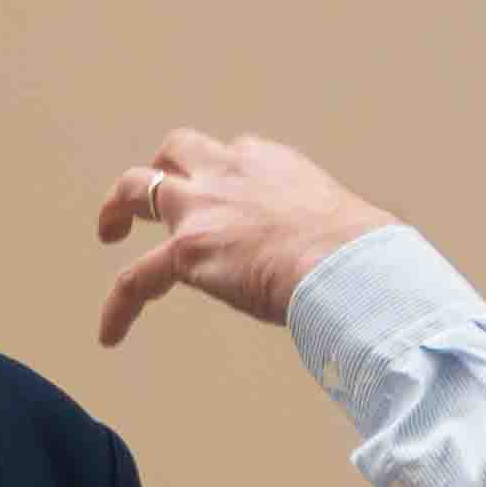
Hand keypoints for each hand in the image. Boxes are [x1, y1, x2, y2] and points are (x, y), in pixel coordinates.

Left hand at [94, 128, 399, 345]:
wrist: (350, 263)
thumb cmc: (364, 253)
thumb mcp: (347, 223)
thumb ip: (336, 233)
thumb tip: (377, 264)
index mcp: (270, 163)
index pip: (234, 155)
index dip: (224, 175)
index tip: (226, 198)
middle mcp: (228, 171)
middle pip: (178, 152)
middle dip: (161, 167)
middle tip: (149, 194)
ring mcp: (202, 208)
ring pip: (137, 188)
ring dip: (117, 207)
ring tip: (108, 231)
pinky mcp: (187, 251)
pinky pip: (136, 278)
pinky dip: (120, 306)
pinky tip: (110, 334)